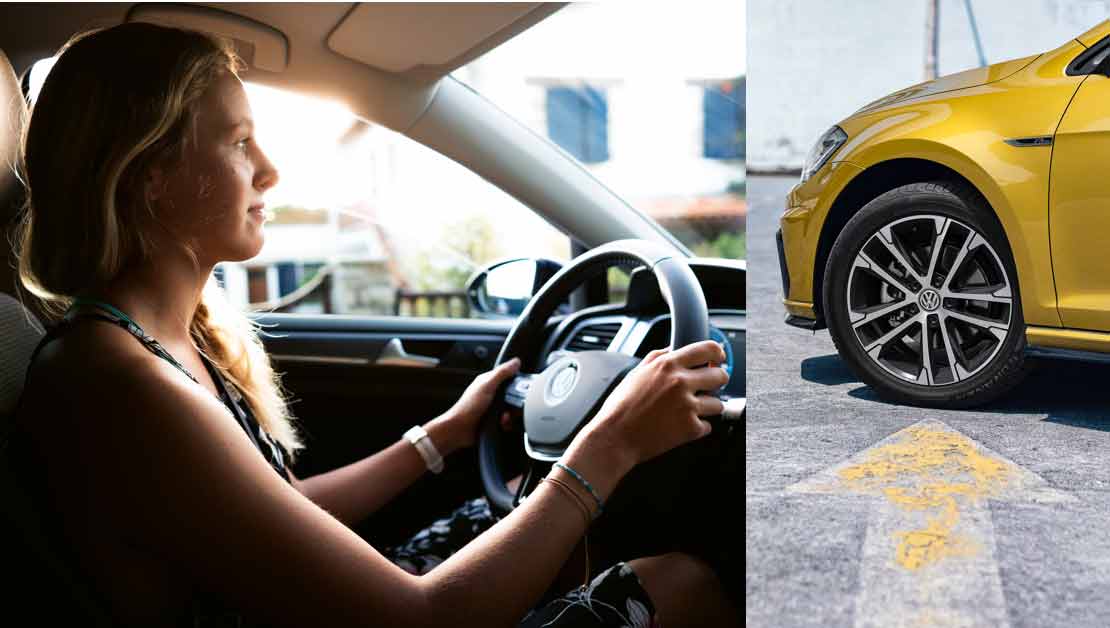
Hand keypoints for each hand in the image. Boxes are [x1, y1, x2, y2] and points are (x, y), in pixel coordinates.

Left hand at [426, 357, 521, 453]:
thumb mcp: (487, 386)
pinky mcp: (495, 420)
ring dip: (510, 415)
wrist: (460, 430)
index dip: (517, 383)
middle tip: (508, 406)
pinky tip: (501, 424)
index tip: (519, 390)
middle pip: (514, 395)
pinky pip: (509, 421)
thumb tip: (516, 362)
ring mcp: (494, 408)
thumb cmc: (467, 407)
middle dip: (514, 403)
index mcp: (489, 382)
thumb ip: (502, 373)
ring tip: (502, 417)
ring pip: (512, 409)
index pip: (510, 377)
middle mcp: (492, 394)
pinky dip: (507, 424)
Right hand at [569, 340, 728, 471]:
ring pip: (718, 404)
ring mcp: (688, 406)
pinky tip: (680, 426)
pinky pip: (708, 426)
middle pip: (721, 376)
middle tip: (707, 388)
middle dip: (717, 382)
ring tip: (688, 411)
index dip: (718, 355)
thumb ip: (657, 357)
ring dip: (708, 408)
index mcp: (668, 365)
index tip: (719, 360)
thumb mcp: (636, 372)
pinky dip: (697, 428)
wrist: (615, 437)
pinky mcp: (691, 428)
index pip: (708, 350)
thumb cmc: (621, 407)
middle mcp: (681, 383)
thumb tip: (673, 349)